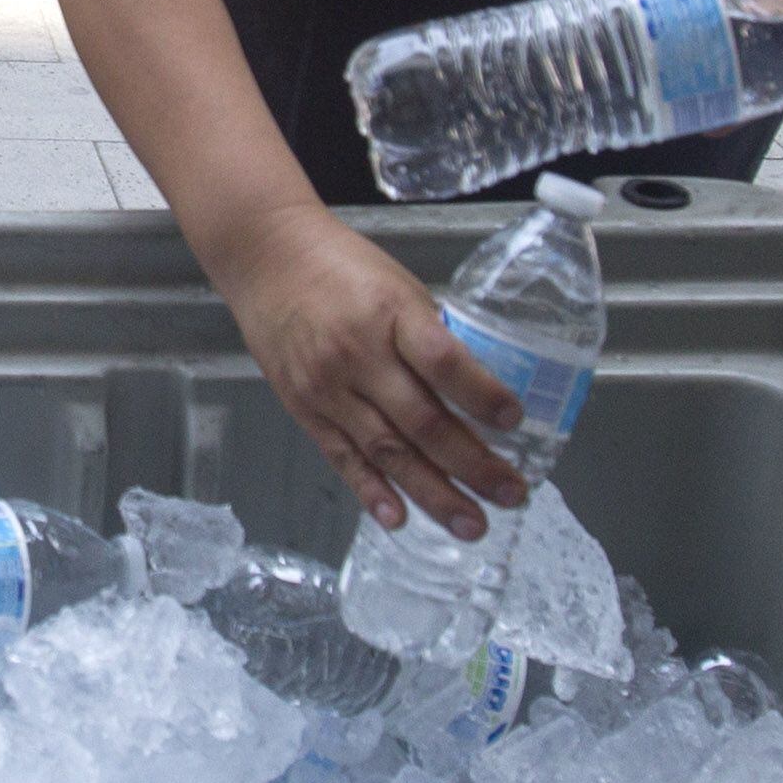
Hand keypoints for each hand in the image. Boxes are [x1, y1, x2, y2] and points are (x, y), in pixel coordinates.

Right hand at [205, 203, 522, 540]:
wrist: (267, 258)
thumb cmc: (341, 266)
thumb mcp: (397, 285)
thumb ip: (428, 336)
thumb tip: (471, 391)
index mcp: (391, 313)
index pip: (444, 362)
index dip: (482, 395)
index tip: (515, 421)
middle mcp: (359, 354)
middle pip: (422, 421)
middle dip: (473, 465)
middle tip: (511, 494)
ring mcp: (328, 387)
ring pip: (388, 451)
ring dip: (433, 493)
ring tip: (471, 524)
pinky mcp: (304, 408)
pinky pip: (342, 458)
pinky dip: (372, 491)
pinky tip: (400, 518)